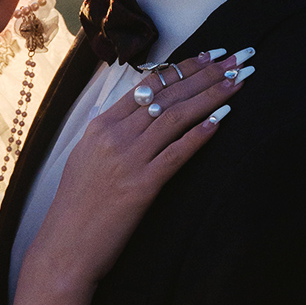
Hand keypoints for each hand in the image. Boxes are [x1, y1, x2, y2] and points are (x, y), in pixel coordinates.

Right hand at [25, 47, 251, 296]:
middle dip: (208, 72)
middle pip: (168, 94)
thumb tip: (133, 116)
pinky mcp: (141, 186)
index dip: (184, 68)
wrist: (65, 248)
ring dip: (213, 94)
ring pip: (177, 116)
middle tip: (238, 56)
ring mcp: (128, 159)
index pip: (149, 85)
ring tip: (240, 78)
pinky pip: (177, 152)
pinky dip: (202, 133)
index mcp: (101, 126)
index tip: (211, 56)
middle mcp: (114, 136)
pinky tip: (224, 117)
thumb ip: (108, 135)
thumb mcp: (85, 160)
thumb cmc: (76, 210)